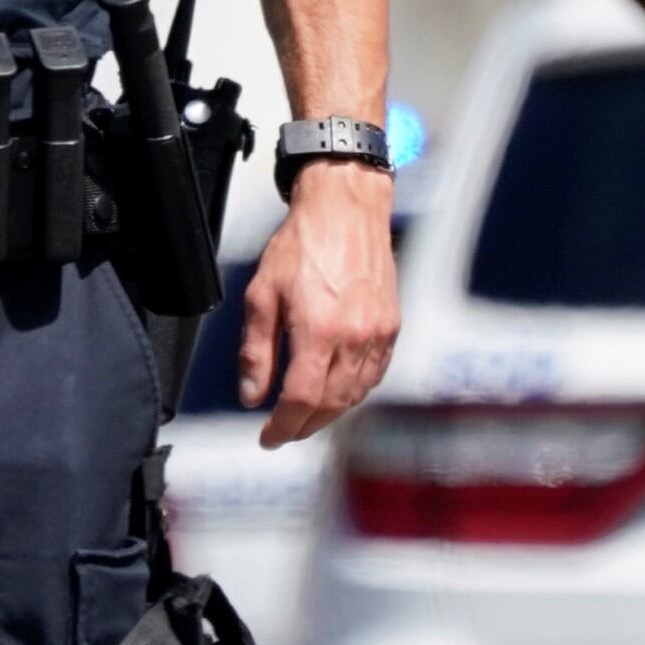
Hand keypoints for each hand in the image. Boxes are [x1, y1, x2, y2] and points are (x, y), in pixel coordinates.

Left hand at [239, 168, 400, 448]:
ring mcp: (378, 333)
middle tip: (283, 431)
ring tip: (306, 415)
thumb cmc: (303, 243)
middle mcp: (354, 338)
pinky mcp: (392, 325)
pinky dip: (354, 391)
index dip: (282, 427)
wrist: (346, 207)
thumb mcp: (262, 293)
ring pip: (355, 394)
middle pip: (331, 405)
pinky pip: (375, 374)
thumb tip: (252, 395)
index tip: (268, 437)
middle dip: (304, 426)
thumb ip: (256, 350)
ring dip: (329, 413)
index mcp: (319, 331)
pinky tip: (337, 390)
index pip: (301, 400)